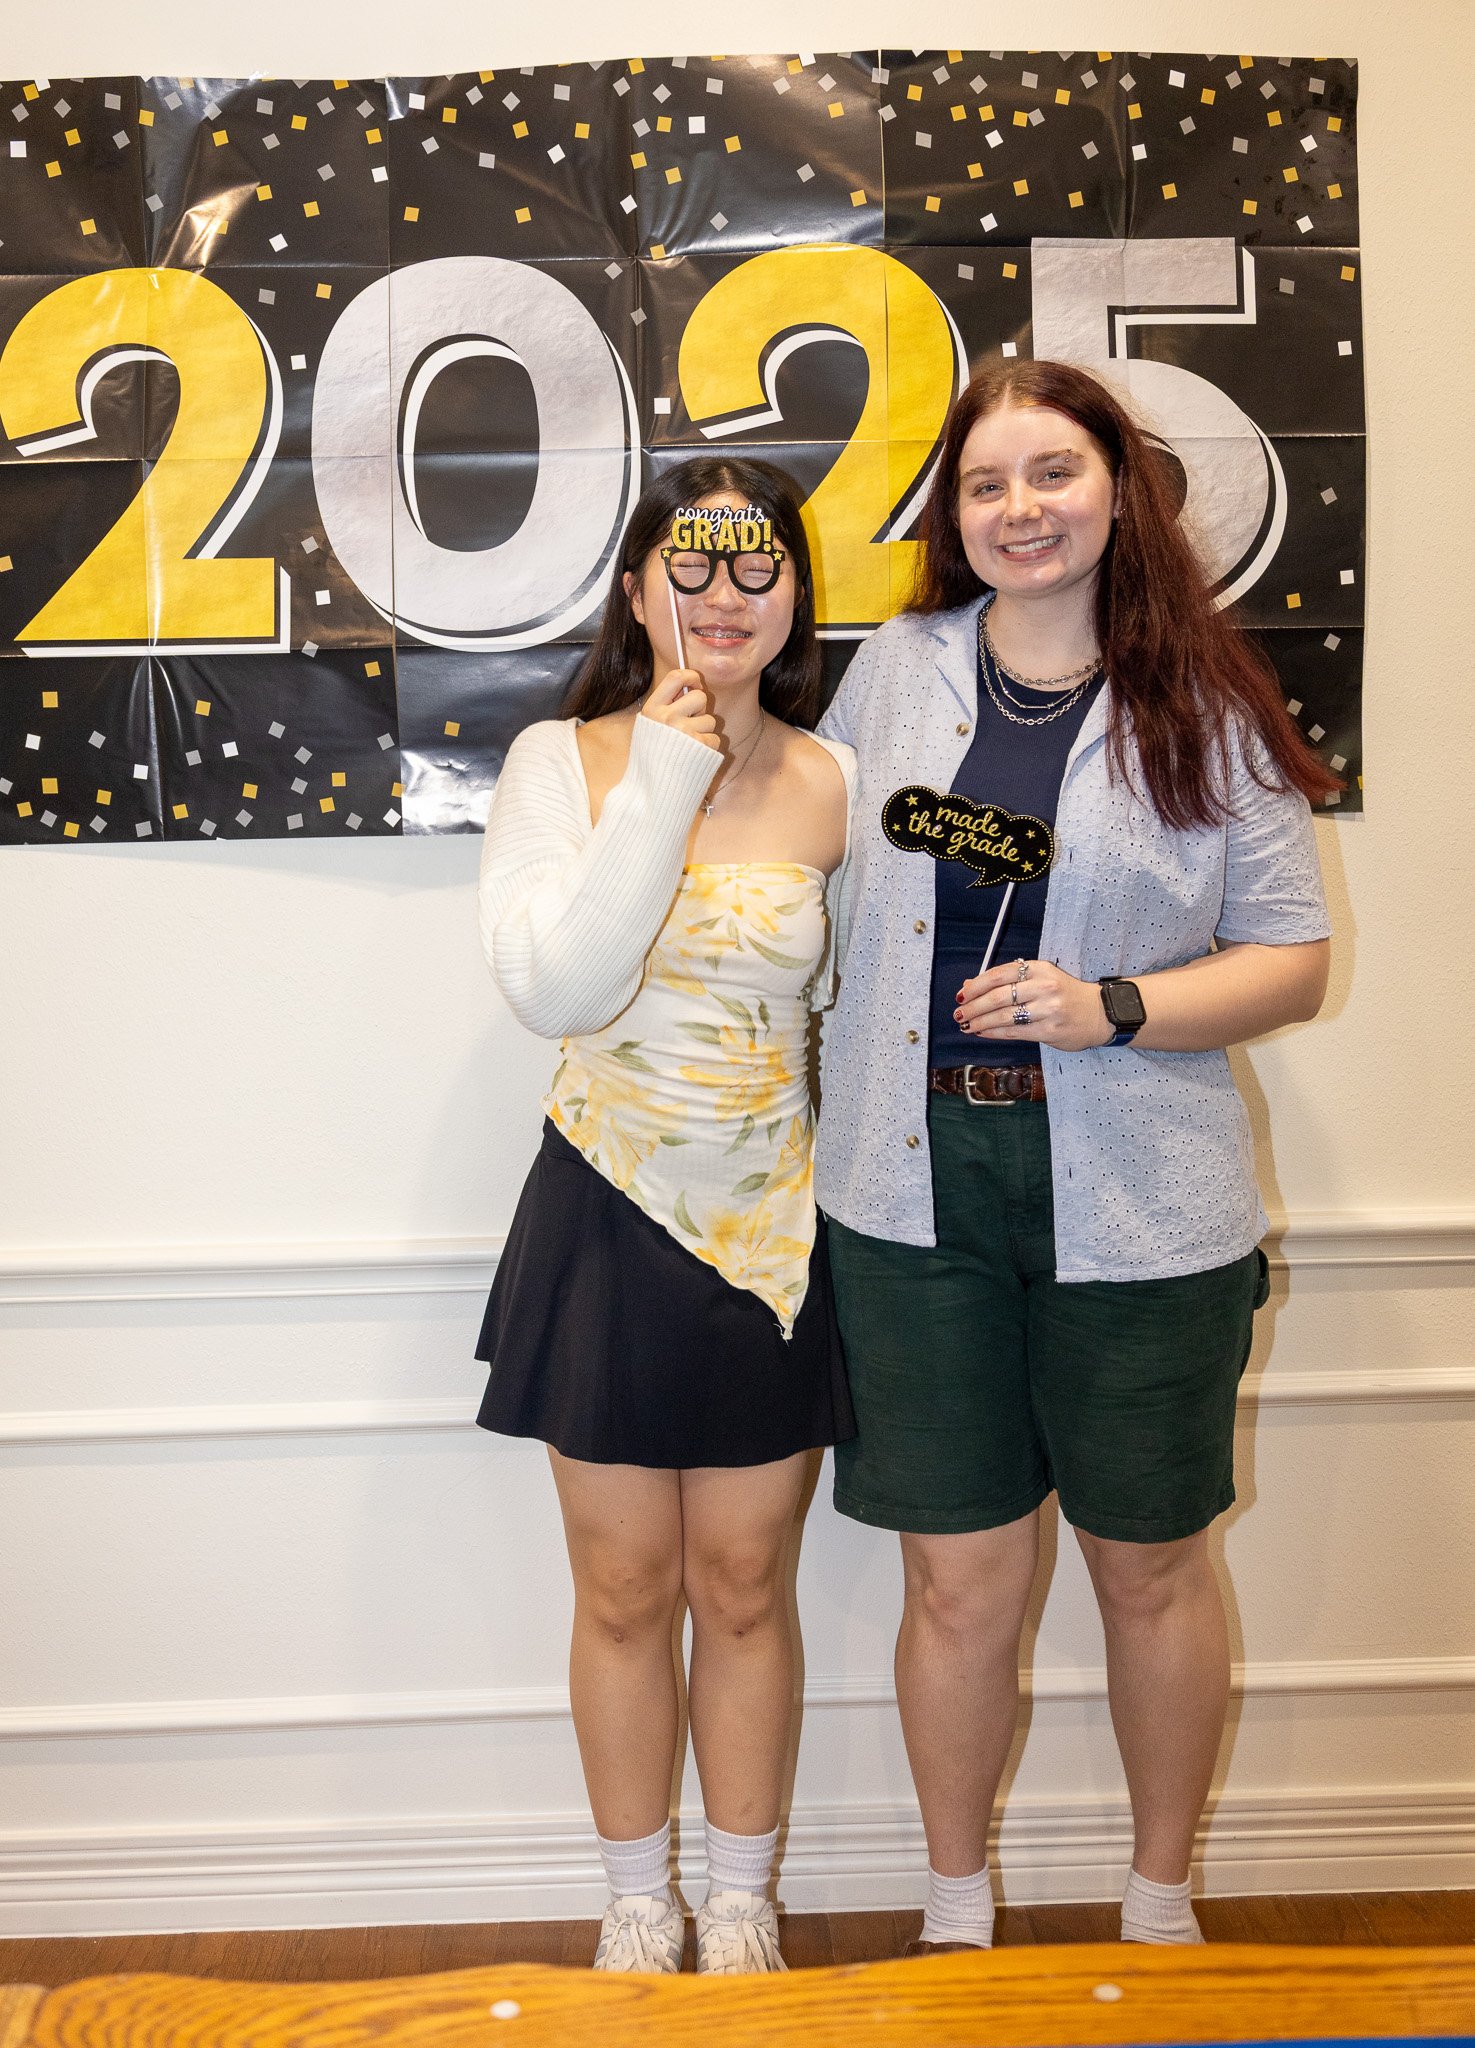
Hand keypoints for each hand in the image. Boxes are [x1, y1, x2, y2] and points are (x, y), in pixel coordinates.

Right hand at [640, 668, 720, 750]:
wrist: (654, 789)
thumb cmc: (654, 756)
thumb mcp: (650, 726)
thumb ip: (666, 706)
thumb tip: (690, 686)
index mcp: (653, 709)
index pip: (675, 677)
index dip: (690, 676)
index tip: (696, 682)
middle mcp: (668, 717)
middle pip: (700, 697)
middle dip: (700, 709)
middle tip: (691, 723)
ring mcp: (684, 731)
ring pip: (710, 720)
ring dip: (704, 731)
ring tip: (690, 745)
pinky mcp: (700, 746)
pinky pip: (715, 738)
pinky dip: (708, 747)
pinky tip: (695, 756)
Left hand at [954, 958, 1114, 1052]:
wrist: (1100, 1013)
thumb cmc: (1065, 994)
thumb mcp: (1040, 978)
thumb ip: (1008, 980)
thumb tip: (970, 985)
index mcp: (1039, 968)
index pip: (999, 974)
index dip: (976, 985)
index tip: (961, 994)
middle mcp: (1044, 987)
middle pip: (998, 996)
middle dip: (973, 1006)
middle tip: (959, 1013)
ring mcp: (1048, 1010)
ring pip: (1004, 1016)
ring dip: (980, 1022)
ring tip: (966, 1025)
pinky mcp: (1050, 1031)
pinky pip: (1014, 1032)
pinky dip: (994, 1032)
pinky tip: (982, 1032)